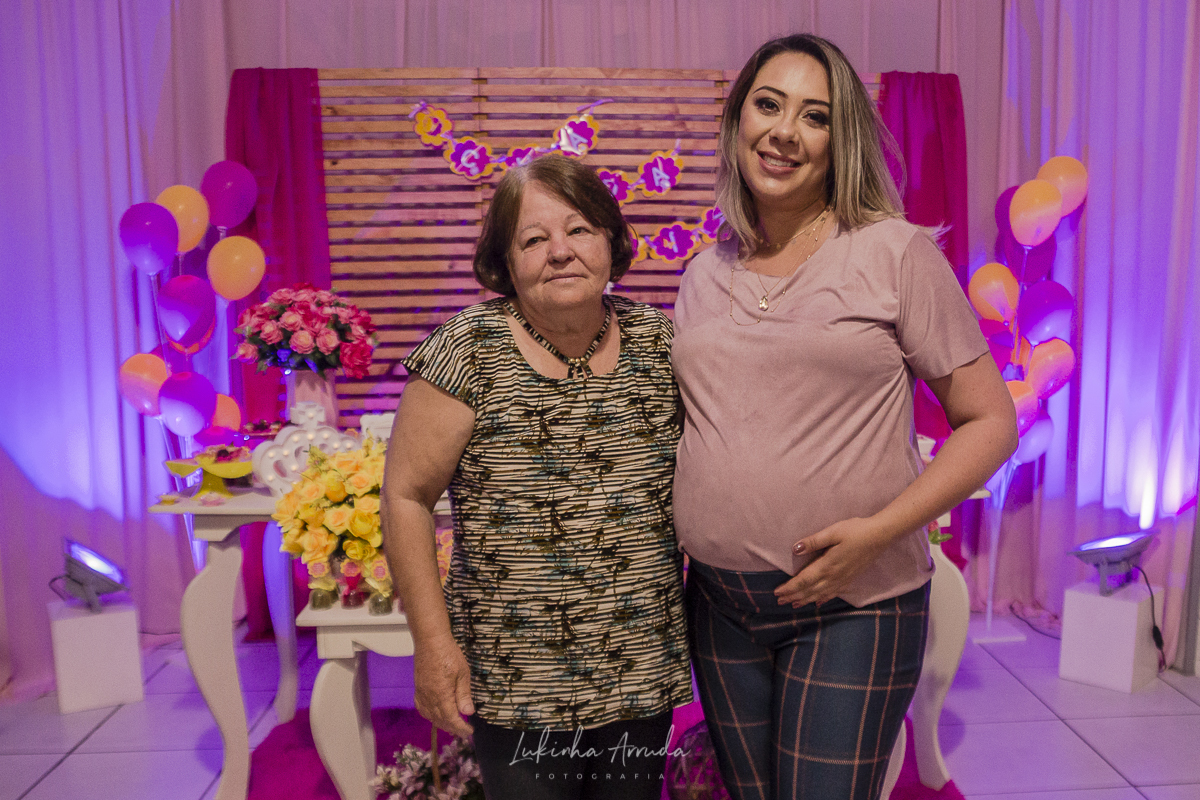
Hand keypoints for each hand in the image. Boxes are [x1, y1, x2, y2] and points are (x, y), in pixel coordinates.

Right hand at [413, 634, 474, 736]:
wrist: (430, 641)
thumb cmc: (449, 654)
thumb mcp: (462, 673)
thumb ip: (464, 694)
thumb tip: (468, 712)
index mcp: (442, 695)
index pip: (451, 719)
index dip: (461, 728)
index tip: (469, 732)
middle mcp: (429, 698)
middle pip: (440, 720)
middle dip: (452, 728)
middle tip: (463, 731)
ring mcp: (421, 693)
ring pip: (430, 716)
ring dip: (441, 724)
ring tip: (451, 726)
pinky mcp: (418, 688)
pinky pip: (422, 708)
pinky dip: (429, 716)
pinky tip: (435, 715)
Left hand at [774, 517, 888, 606]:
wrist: (880, 536)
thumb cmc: (855, 531)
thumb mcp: (833, 532)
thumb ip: (813, 541)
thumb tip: (795, 549)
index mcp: (827, 565)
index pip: (804, 580)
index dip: (790, 588)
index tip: (777, 592)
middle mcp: (834, 576)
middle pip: (810, 590)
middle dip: (794, 596)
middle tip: (779, 601)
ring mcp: (843, 579)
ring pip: (820, 594)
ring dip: (806, 600)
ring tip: (794, 604)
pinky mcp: (850, 579)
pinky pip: (834, 593)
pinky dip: (824, 599)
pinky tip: (819, 602)